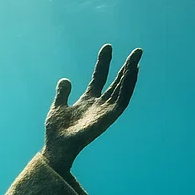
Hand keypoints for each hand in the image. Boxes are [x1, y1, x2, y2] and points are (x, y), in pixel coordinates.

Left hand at [44, 45, 141, 172]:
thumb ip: (63, 93)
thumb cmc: (56, 132)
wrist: (57, 147)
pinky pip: (122, 100)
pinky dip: (128, 87)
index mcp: (88, 101)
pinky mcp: (109, 117)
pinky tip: (133, 73)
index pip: (99, 78)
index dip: (103, 63)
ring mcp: (105, 111)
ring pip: (123, 89)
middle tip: (137, 51)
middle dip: (126, 67)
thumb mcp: (58, 107)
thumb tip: (65, 79)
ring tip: (137, 58)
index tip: (107, 47)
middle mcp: (99, 104)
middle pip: (116, 82)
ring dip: (131, 73)